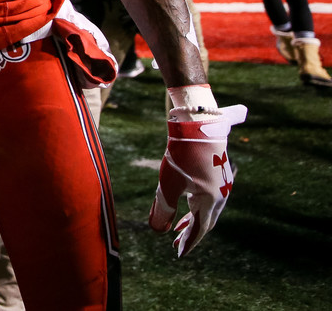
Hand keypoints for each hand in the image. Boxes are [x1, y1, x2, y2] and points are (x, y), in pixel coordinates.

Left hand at [148, 89, 246, 256]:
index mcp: (211, 201)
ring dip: (193, 218)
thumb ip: (163, 209)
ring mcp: (222, 183)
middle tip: (177, 243)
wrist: (197, 124)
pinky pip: (208, 196)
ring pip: (207, 208)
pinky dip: (197, 205)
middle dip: (190, 233)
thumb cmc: (182, 155)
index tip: (179, 254)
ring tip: (179, 227)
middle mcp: (221, 195)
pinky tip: (188, 203)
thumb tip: (157, 230)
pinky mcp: (218, 172)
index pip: (200, 229)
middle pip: (206, 220)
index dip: (189, 242)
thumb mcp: (168, 184)